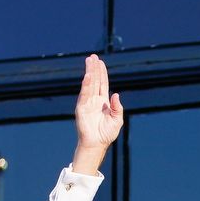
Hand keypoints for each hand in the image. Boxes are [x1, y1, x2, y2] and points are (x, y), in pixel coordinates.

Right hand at [71, 54, 123, 173]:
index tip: (100, 62)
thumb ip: (118, 108)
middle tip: (93, 56)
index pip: (102, 83)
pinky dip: (86, 85)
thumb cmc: (107, 133)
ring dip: (89, 72)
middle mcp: (94, 99)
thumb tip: (116, 94)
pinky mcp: (81, 108)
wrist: (97, 143)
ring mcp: (87, 102)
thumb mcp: (117, 120)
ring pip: (89, 84)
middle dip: (94, 68)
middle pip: (95, 80)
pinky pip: (84, 94)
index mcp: (103, 101)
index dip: (102, 73)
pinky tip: (87, 76)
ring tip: (89, 61)